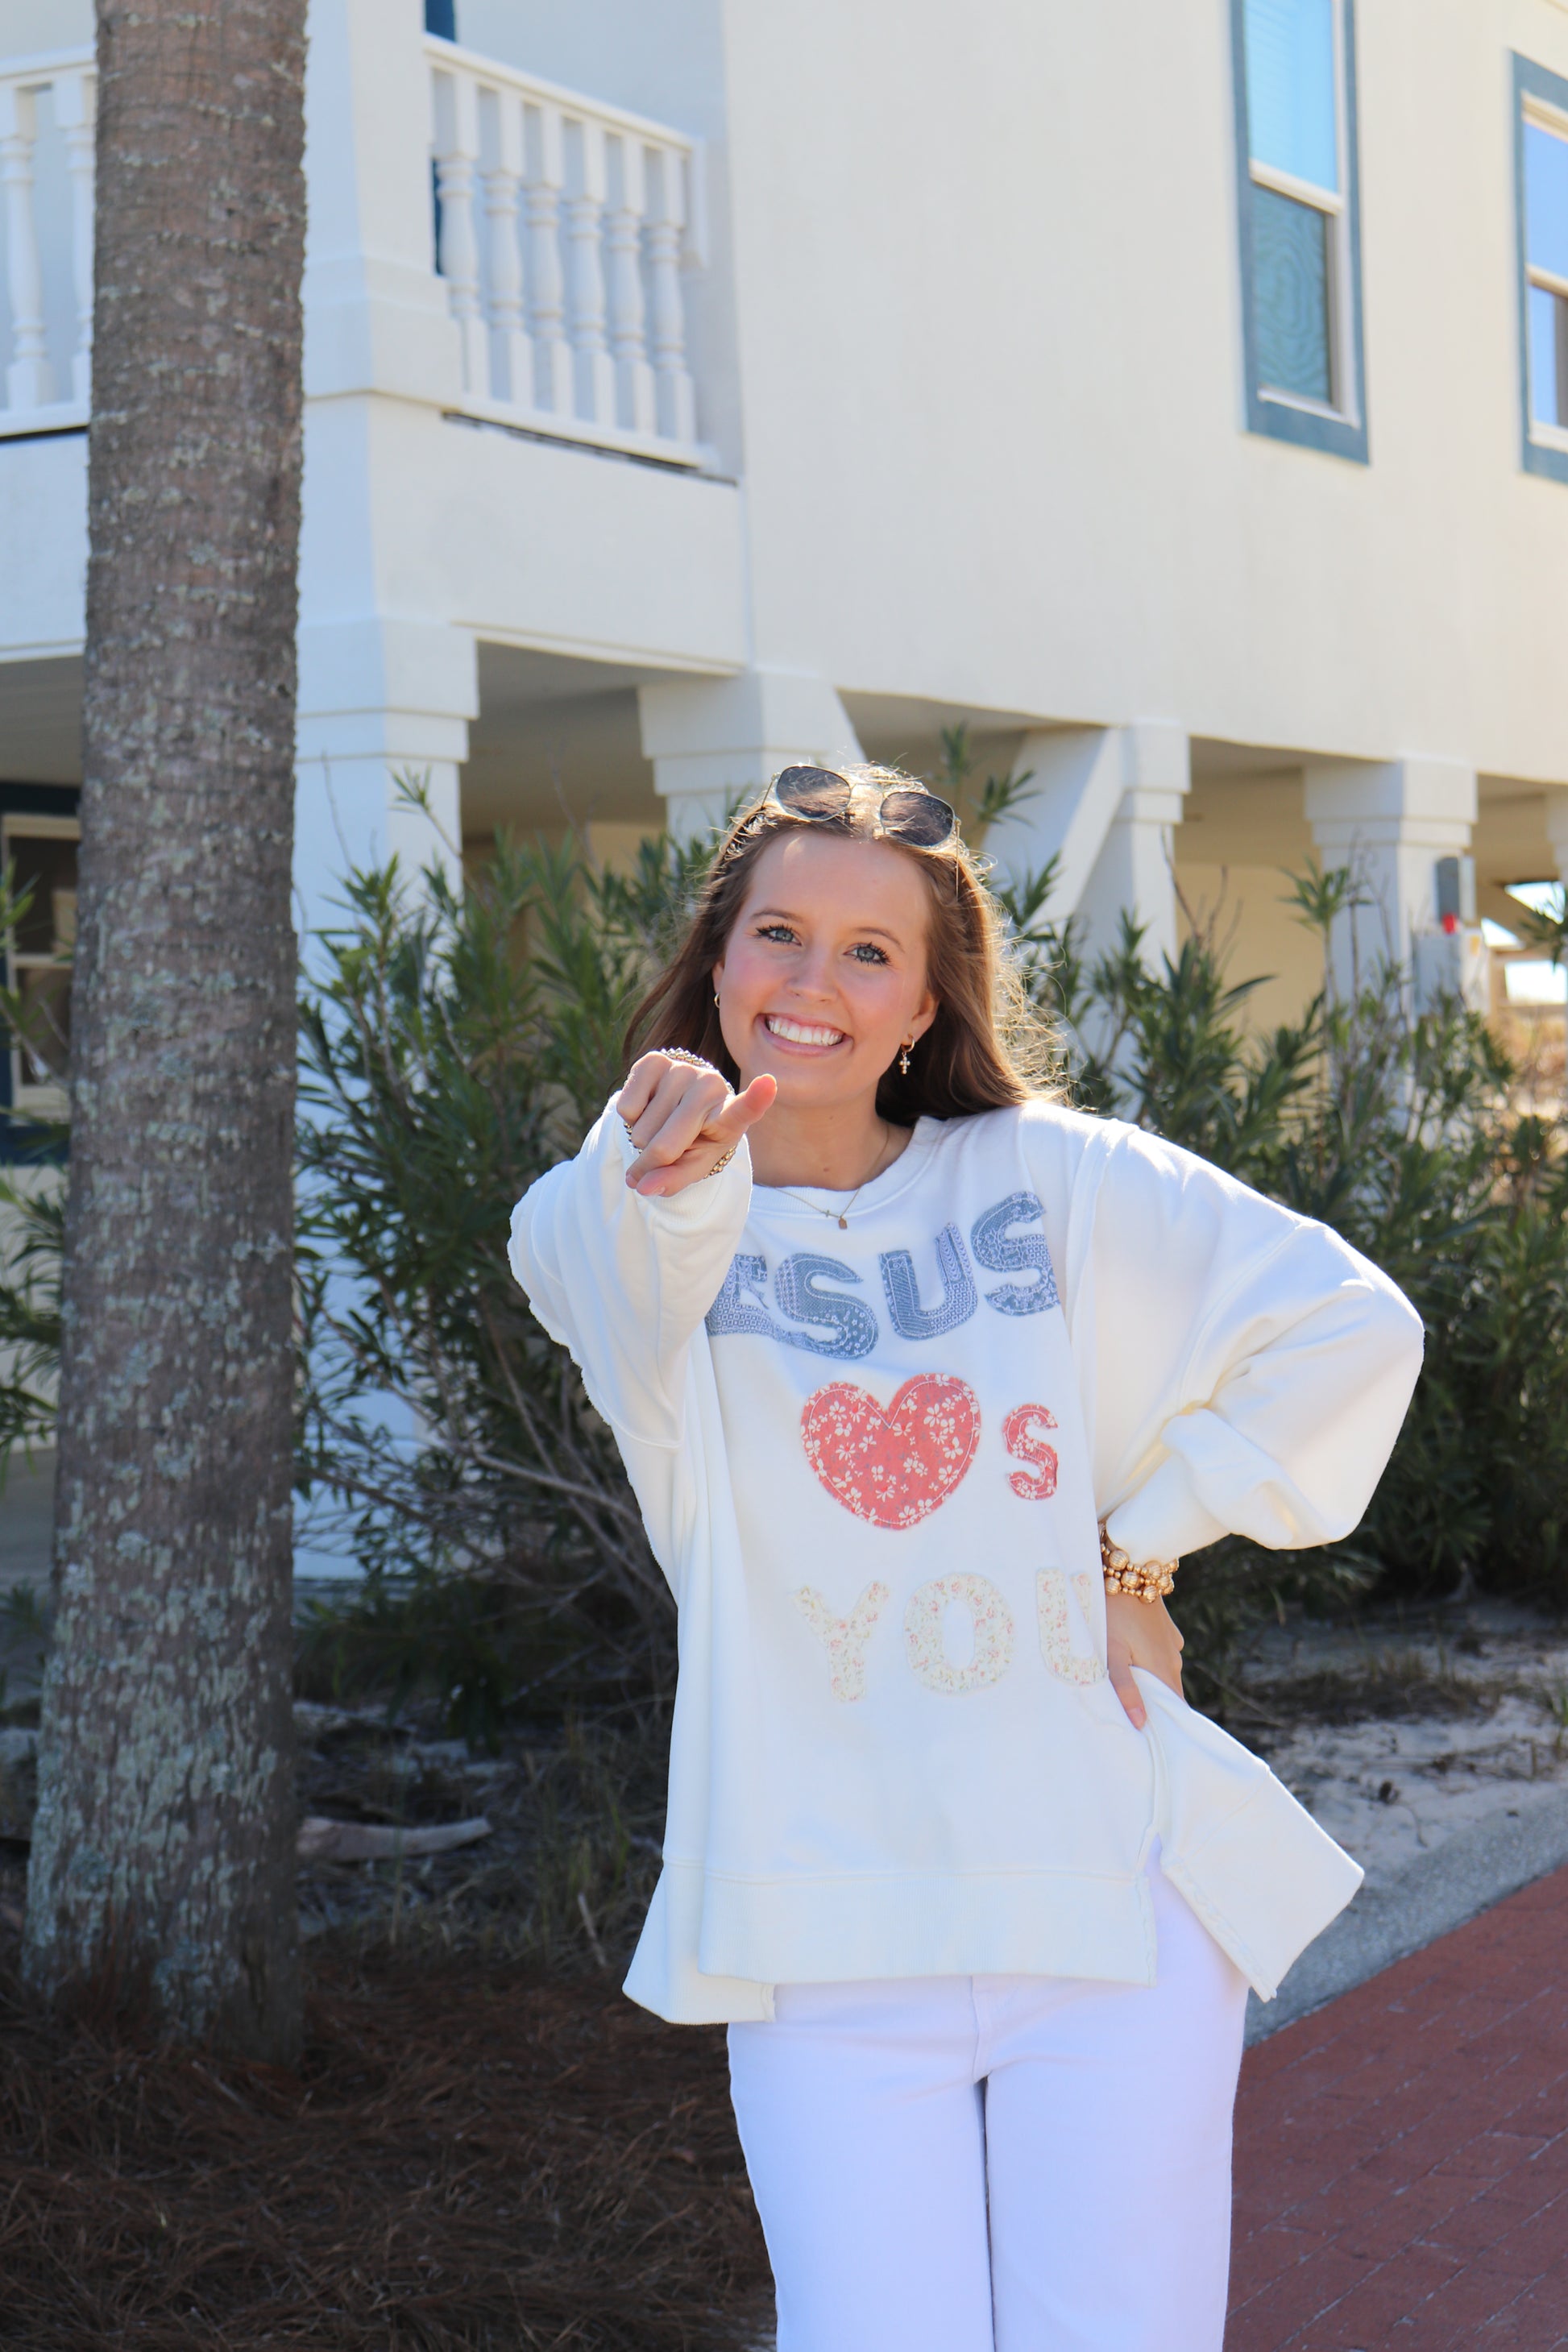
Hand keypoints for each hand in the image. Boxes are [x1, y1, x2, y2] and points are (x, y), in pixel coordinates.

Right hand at [618, 1053, 776, 1197]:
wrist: (678, 1104)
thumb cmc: (695, 1139)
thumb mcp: (695, 1164)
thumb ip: (674, 1179)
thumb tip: (643, 1187)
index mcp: (730, 1115)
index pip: (745, 1108)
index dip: (756, 1098)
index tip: (768, 1084)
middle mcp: (710, 1086)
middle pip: (665, 1147)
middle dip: (652, 1163)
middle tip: (662, 1156)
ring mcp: (683, 1069)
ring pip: (641, 1130)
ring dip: (643, 1138)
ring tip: (661, 1125)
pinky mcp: (654, 1060)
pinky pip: (627, 1108)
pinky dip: (631, 1119)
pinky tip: (649, 1108)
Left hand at [1105, 1590, 1183, 1729]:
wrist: (1127, 1568)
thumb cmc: (1113, 1613)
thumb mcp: (1112, 1653)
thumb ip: (1125, 1689)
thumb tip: (1140, 1725)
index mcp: (1163, 1669)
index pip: (1173, 1709)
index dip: (1165, 1725)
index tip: (1152, 1739)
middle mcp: (1174, 1658)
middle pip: (1168, 1692)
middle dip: (1154, 1706)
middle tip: (1133, 1718)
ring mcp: (1172, 1641)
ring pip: (1163, 1671)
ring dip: (1150, 1682)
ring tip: (1127, 1690)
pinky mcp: (1166, 1628)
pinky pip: (1159, 1653)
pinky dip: (1148, 1661)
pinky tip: (1129, 1660)